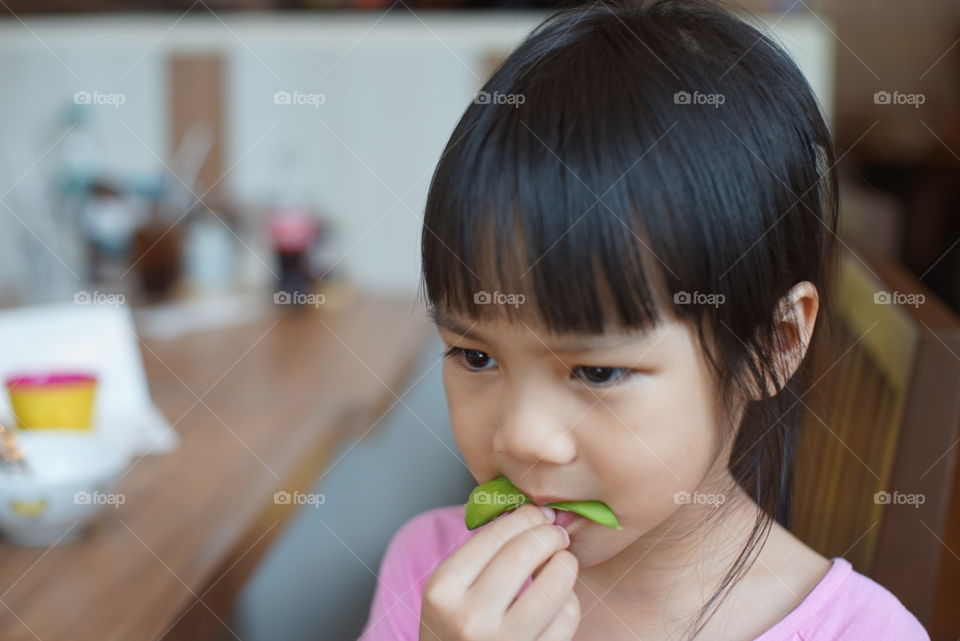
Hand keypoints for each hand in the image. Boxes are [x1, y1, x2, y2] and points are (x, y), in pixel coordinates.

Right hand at [419, 504, 579, 640]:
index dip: (526, 518)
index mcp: (443, 589)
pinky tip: (559, 600)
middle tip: (557, 533)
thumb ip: (480, 556)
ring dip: (565, 565)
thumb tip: (533, 514)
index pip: (495, 536)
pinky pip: (566, 618)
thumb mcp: (448, 593)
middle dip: (549, 535)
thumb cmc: (453, 631)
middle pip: (524, 554)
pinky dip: (569, 601)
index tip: (540, 513)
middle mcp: (469, 617)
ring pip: (553, 586)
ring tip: (562, 563)